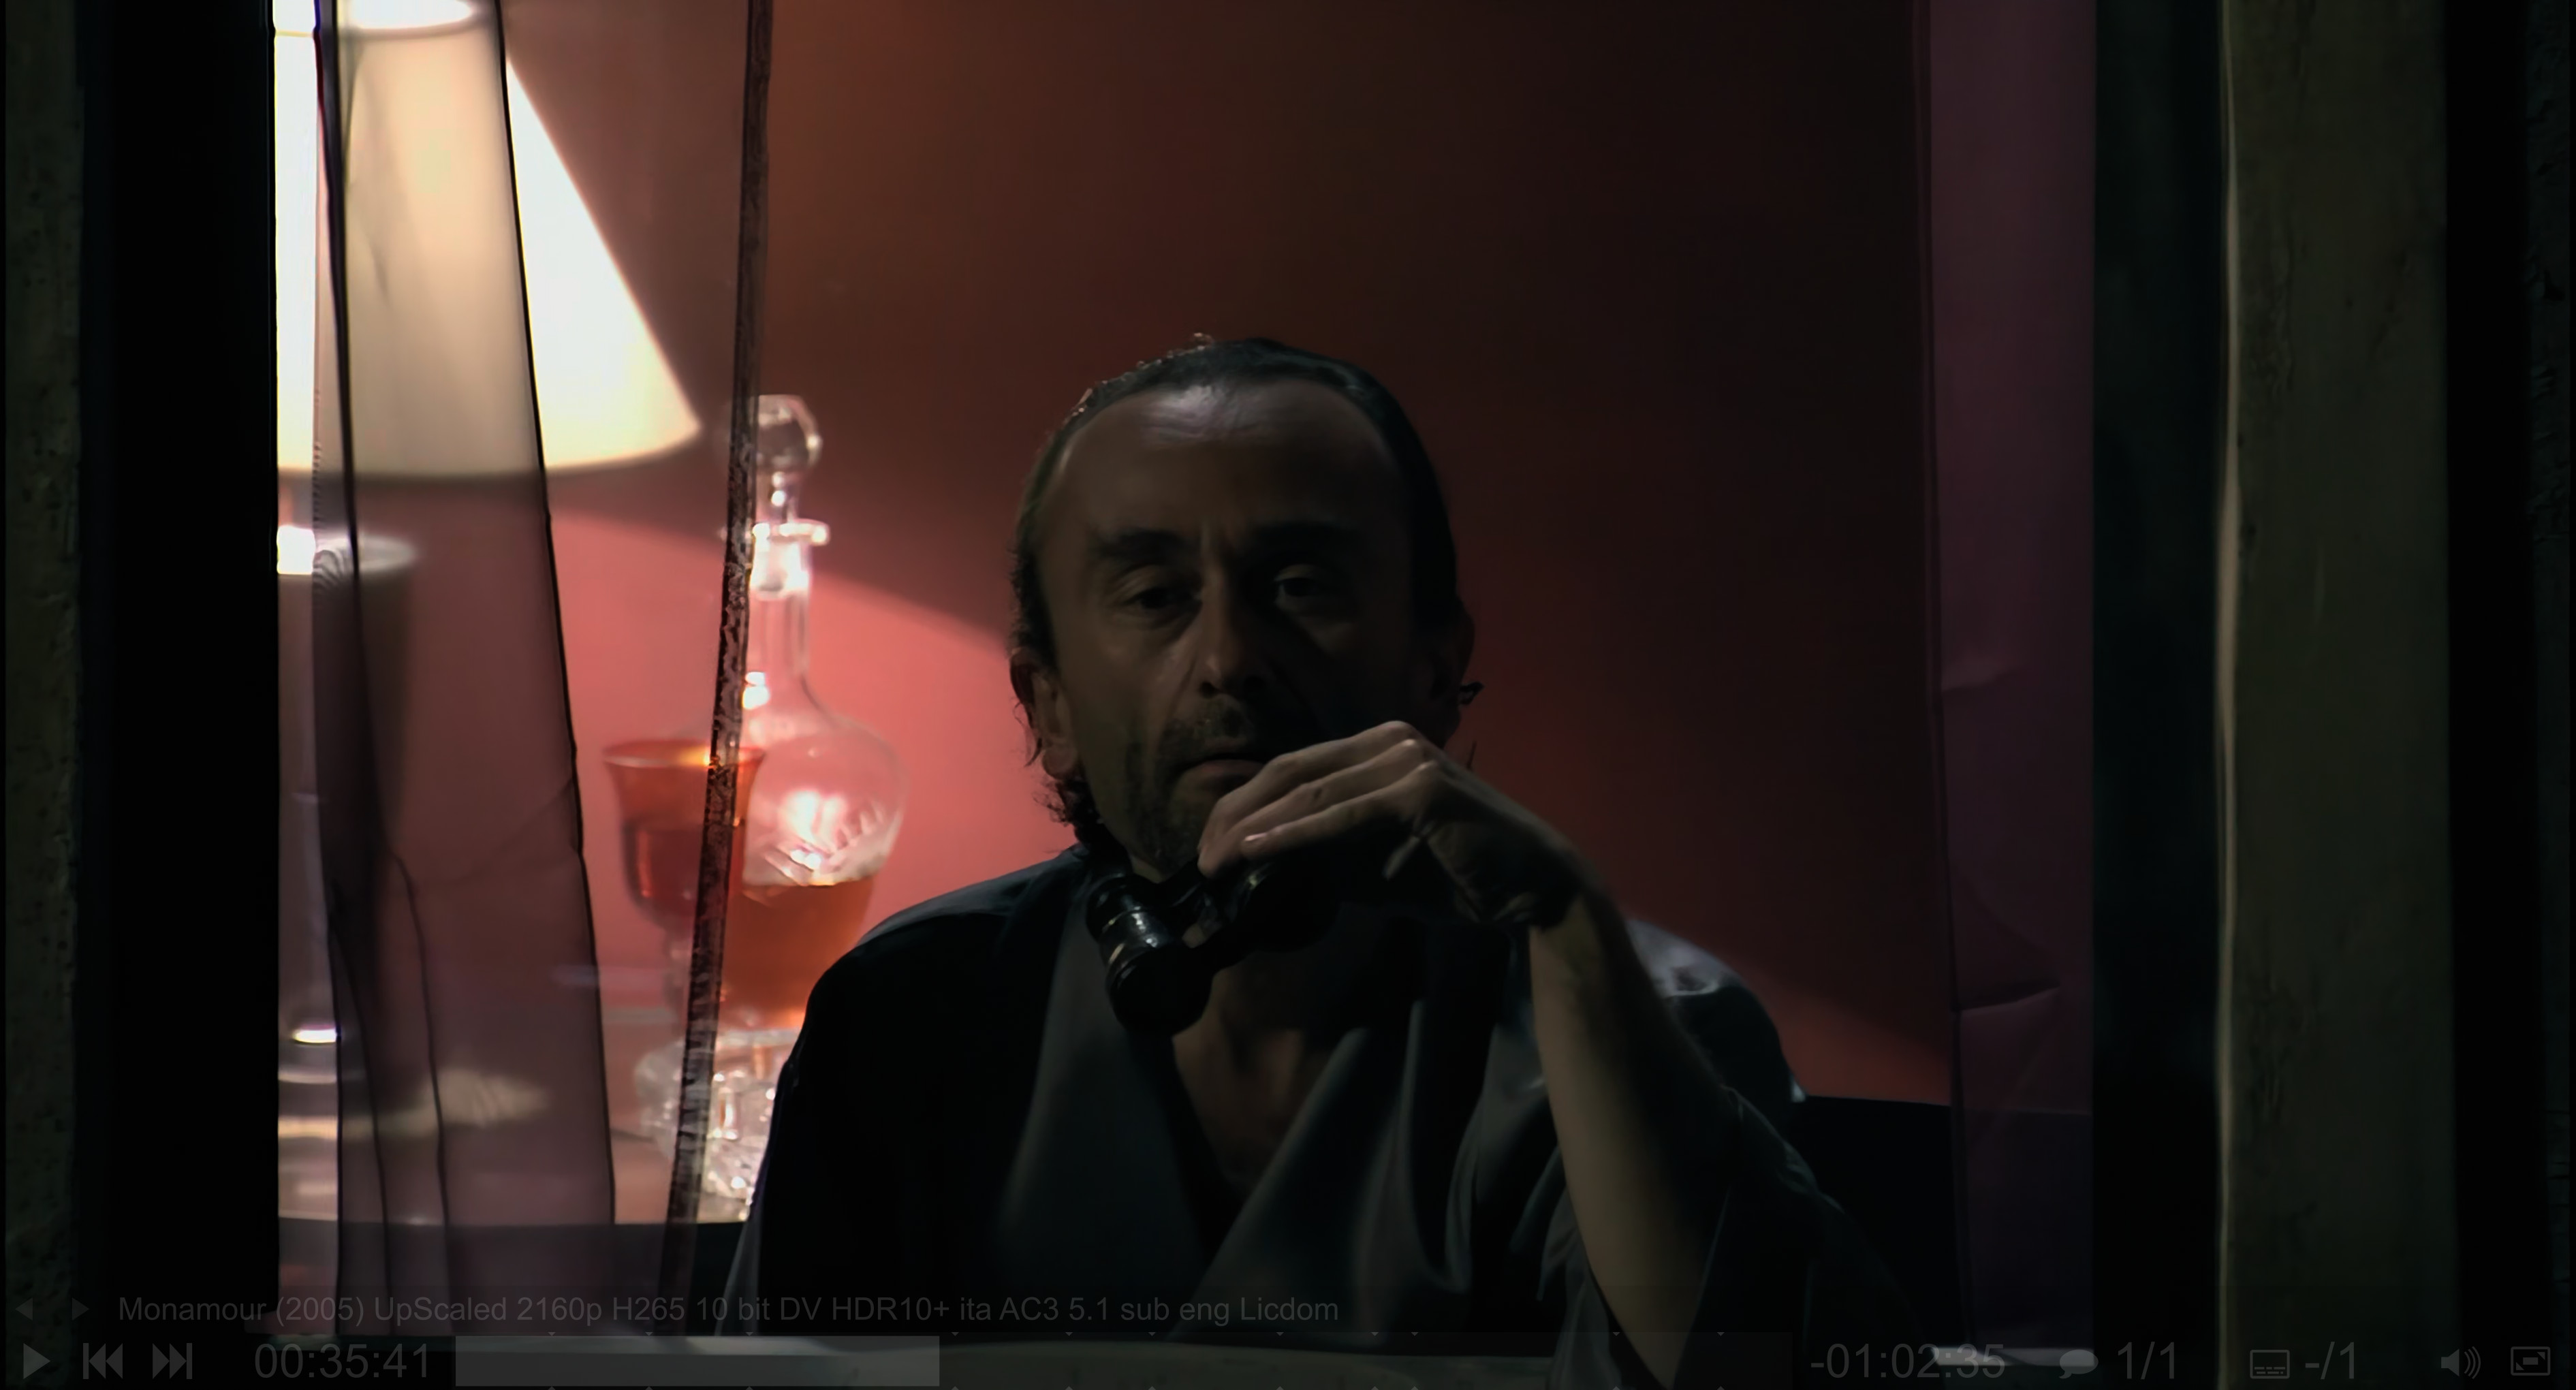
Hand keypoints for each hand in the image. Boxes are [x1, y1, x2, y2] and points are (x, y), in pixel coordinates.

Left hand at [1195, 721, 1603, 929]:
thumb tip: (1260, 868)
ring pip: (1310, 791)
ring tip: (1215, 861)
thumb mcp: (1373, 864)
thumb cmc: (1454, 874)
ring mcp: (1407, 760)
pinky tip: (1259, 853)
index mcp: (1377, 748)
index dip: (1242, 806)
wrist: (1532, 889)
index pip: (1291, 770)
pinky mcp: (1422, 790)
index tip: (1208, 849)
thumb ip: (1324, 856)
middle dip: (1235, 815)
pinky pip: (1344, 814)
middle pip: (1289, 771)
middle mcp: (1389, 741)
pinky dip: (1295, 834)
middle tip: (1199, 860)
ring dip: (1254, 827)